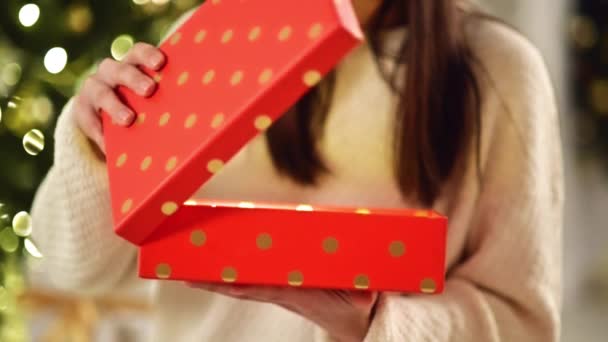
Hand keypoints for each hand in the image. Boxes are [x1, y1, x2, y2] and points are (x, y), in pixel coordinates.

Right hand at [73, 43, 165, 153]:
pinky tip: (109, 145)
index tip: (160, 63)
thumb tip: (195, 116)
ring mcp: (94, 88)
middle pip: (120, 70)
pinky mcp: (81, 109)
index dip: (148, 55)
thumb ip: (166, 99)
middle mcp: (111, 72)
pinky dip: (99, 131)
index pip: (138, 53)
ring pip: (101, 91)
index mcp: (132, 65)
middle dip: (134, 78)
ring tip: (128, 120)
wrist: (107, 119)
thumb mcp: (152, 99)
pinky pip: (88, 119)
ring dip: (114, 105)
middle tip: (149, 90)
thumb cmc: (143, 106)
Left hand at [187, 282, 376, 341]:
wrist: (354, 322)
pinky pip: (251, 280)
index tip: (216, 282)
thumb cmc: (353, 307)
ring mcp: (278, 290)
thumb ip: (359, 296)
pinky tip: (217, 269)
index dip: (236, 285)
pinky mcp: (281, 287)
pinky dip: (232, 275)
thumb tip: (364, 298)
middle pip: (240, 285)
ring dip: (216, 278)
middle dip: (213, 280)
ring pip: (241, 282)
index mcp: (295, 294)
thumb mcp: (359, 301)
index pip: (260, 289)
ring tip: (189, 270)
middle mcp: (281, 292)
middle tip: (184, 272)